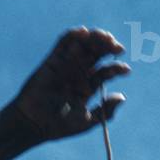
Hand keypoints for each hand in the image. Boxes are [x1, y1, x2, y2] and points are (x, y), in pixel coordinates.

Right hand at [3, 27, 129, 142]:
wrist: (33, 125)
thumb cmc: (59, 126)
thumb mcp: (88, 121)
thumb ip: (105, 110)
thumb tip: (122, 96)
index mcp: (89, 86)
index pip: (106, 71)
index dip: (117, 68)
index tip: (126, 70)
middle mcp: (79, 73)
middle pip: (97, 54)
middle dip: (108, 47)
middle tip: (117, 47)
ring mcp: (66, 66)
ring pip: (83, 46)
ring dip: (95, 38)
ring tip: (106, 37)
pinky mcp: (52, 61)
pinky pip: (62, 44)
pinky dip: (72, 35)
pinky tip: (84, 32)